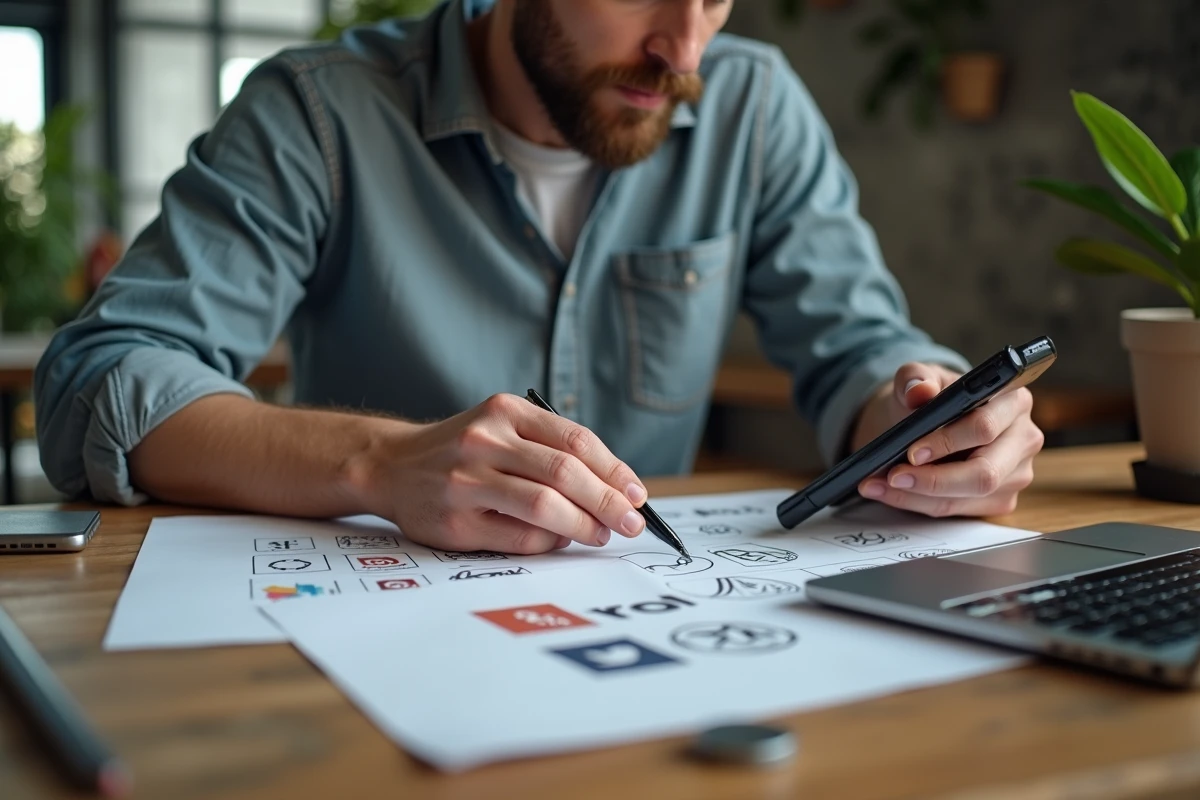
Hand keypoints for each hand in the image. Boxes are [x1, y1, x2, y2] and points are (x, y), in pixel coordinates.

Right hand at [362, 394, 647, 553]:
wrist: (391, 465)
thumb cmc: (462, 451)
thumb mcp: (503, 428)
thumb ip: (551, 448)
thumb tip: (615, 489)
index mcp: (505, 411)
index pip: (576, 441)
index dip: (614, 470)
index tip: (637, 494)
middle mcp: (485, 441)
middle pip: (565, 473)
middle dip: (608, 502)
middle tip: (631, 523)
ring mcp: (467, 481)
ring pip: (545, 506)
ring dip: (584, 525)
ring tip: (601, 534)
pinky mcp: (455, 521)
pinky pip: (518, 537)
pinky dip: (548, 542)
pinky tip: (559, 540)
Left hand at [852, 363, 1044, 517]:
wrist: (931, 419)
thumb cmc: (932, 397)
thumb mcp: (919, 378)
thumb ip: (915, 378)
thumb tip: (920, 391)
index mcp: (1013, 401)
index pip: (984, 428)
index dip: (947, 442)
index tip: (912, 452)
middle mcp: (1023, 439)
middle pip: (984, 473)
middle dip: (933, 479)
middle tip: (893, 476)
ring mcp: (1016, 474)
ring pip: (968, 496)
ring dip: (917, 495)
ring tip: (879, 485)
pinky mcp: (1001, 499)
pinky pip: (958, 510)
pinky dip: (918, 503)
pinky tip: (890, 492)